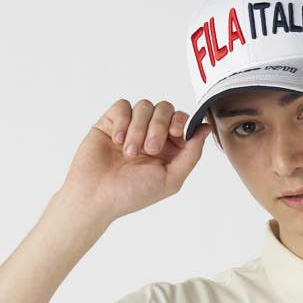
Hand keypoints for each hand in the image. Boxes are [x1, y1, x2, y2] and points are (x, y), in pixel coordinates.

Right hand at [56, 97, 212, 224]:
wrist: (96, 196)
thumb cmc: (132, 194)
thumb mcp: (170, 179)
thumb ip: (191, 154)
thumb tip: (205, 129)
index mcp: (168, 150)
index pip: (181, 122)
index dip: (182, 122)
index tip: (176, 132)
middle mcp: (151, 136)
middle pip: (165, 109)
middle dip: (160, 126)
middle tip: (150, 149)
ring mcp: (130, 127)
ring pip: (144, 106)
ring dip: (139, 129)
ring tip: (129, 154)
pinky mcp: (111, 122)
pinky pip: (123, 106)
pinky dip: (122, 122)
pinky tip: (116, 142)